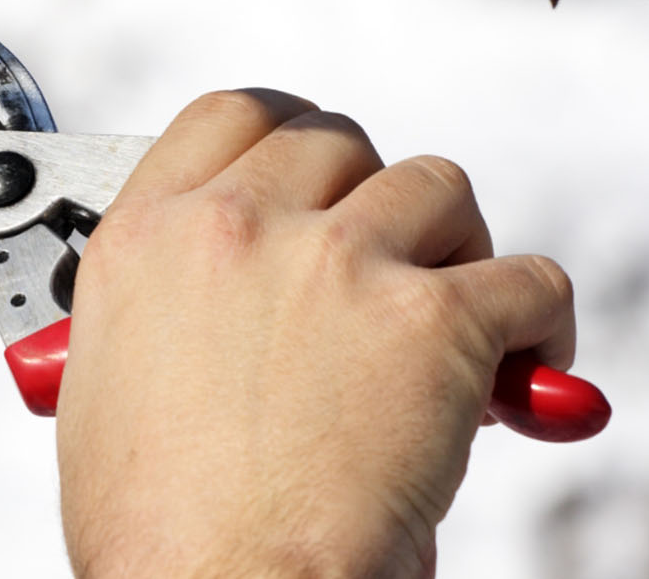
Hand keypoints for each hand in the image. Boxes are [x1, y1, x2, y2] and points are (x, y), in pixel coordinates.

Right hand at [56, 91, 575, 578]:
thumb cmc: (159, 532)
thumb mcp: (108, 384)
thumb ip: (164, 311)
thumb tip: (217, 314)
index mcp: (147, 239)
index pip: (233, 116)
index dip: (290, 137)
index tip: (319, 171)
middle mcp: (236, 228)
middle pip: (339, 142)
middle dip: (372, 199)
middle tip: (388, 264)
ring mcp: (336, 262)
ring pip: (436, 186)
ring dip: (454, 245)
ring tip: (454, 315)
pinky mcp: (432, 319)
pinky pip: (528, 278)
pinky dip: (540, 322)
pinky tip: (521, 371)